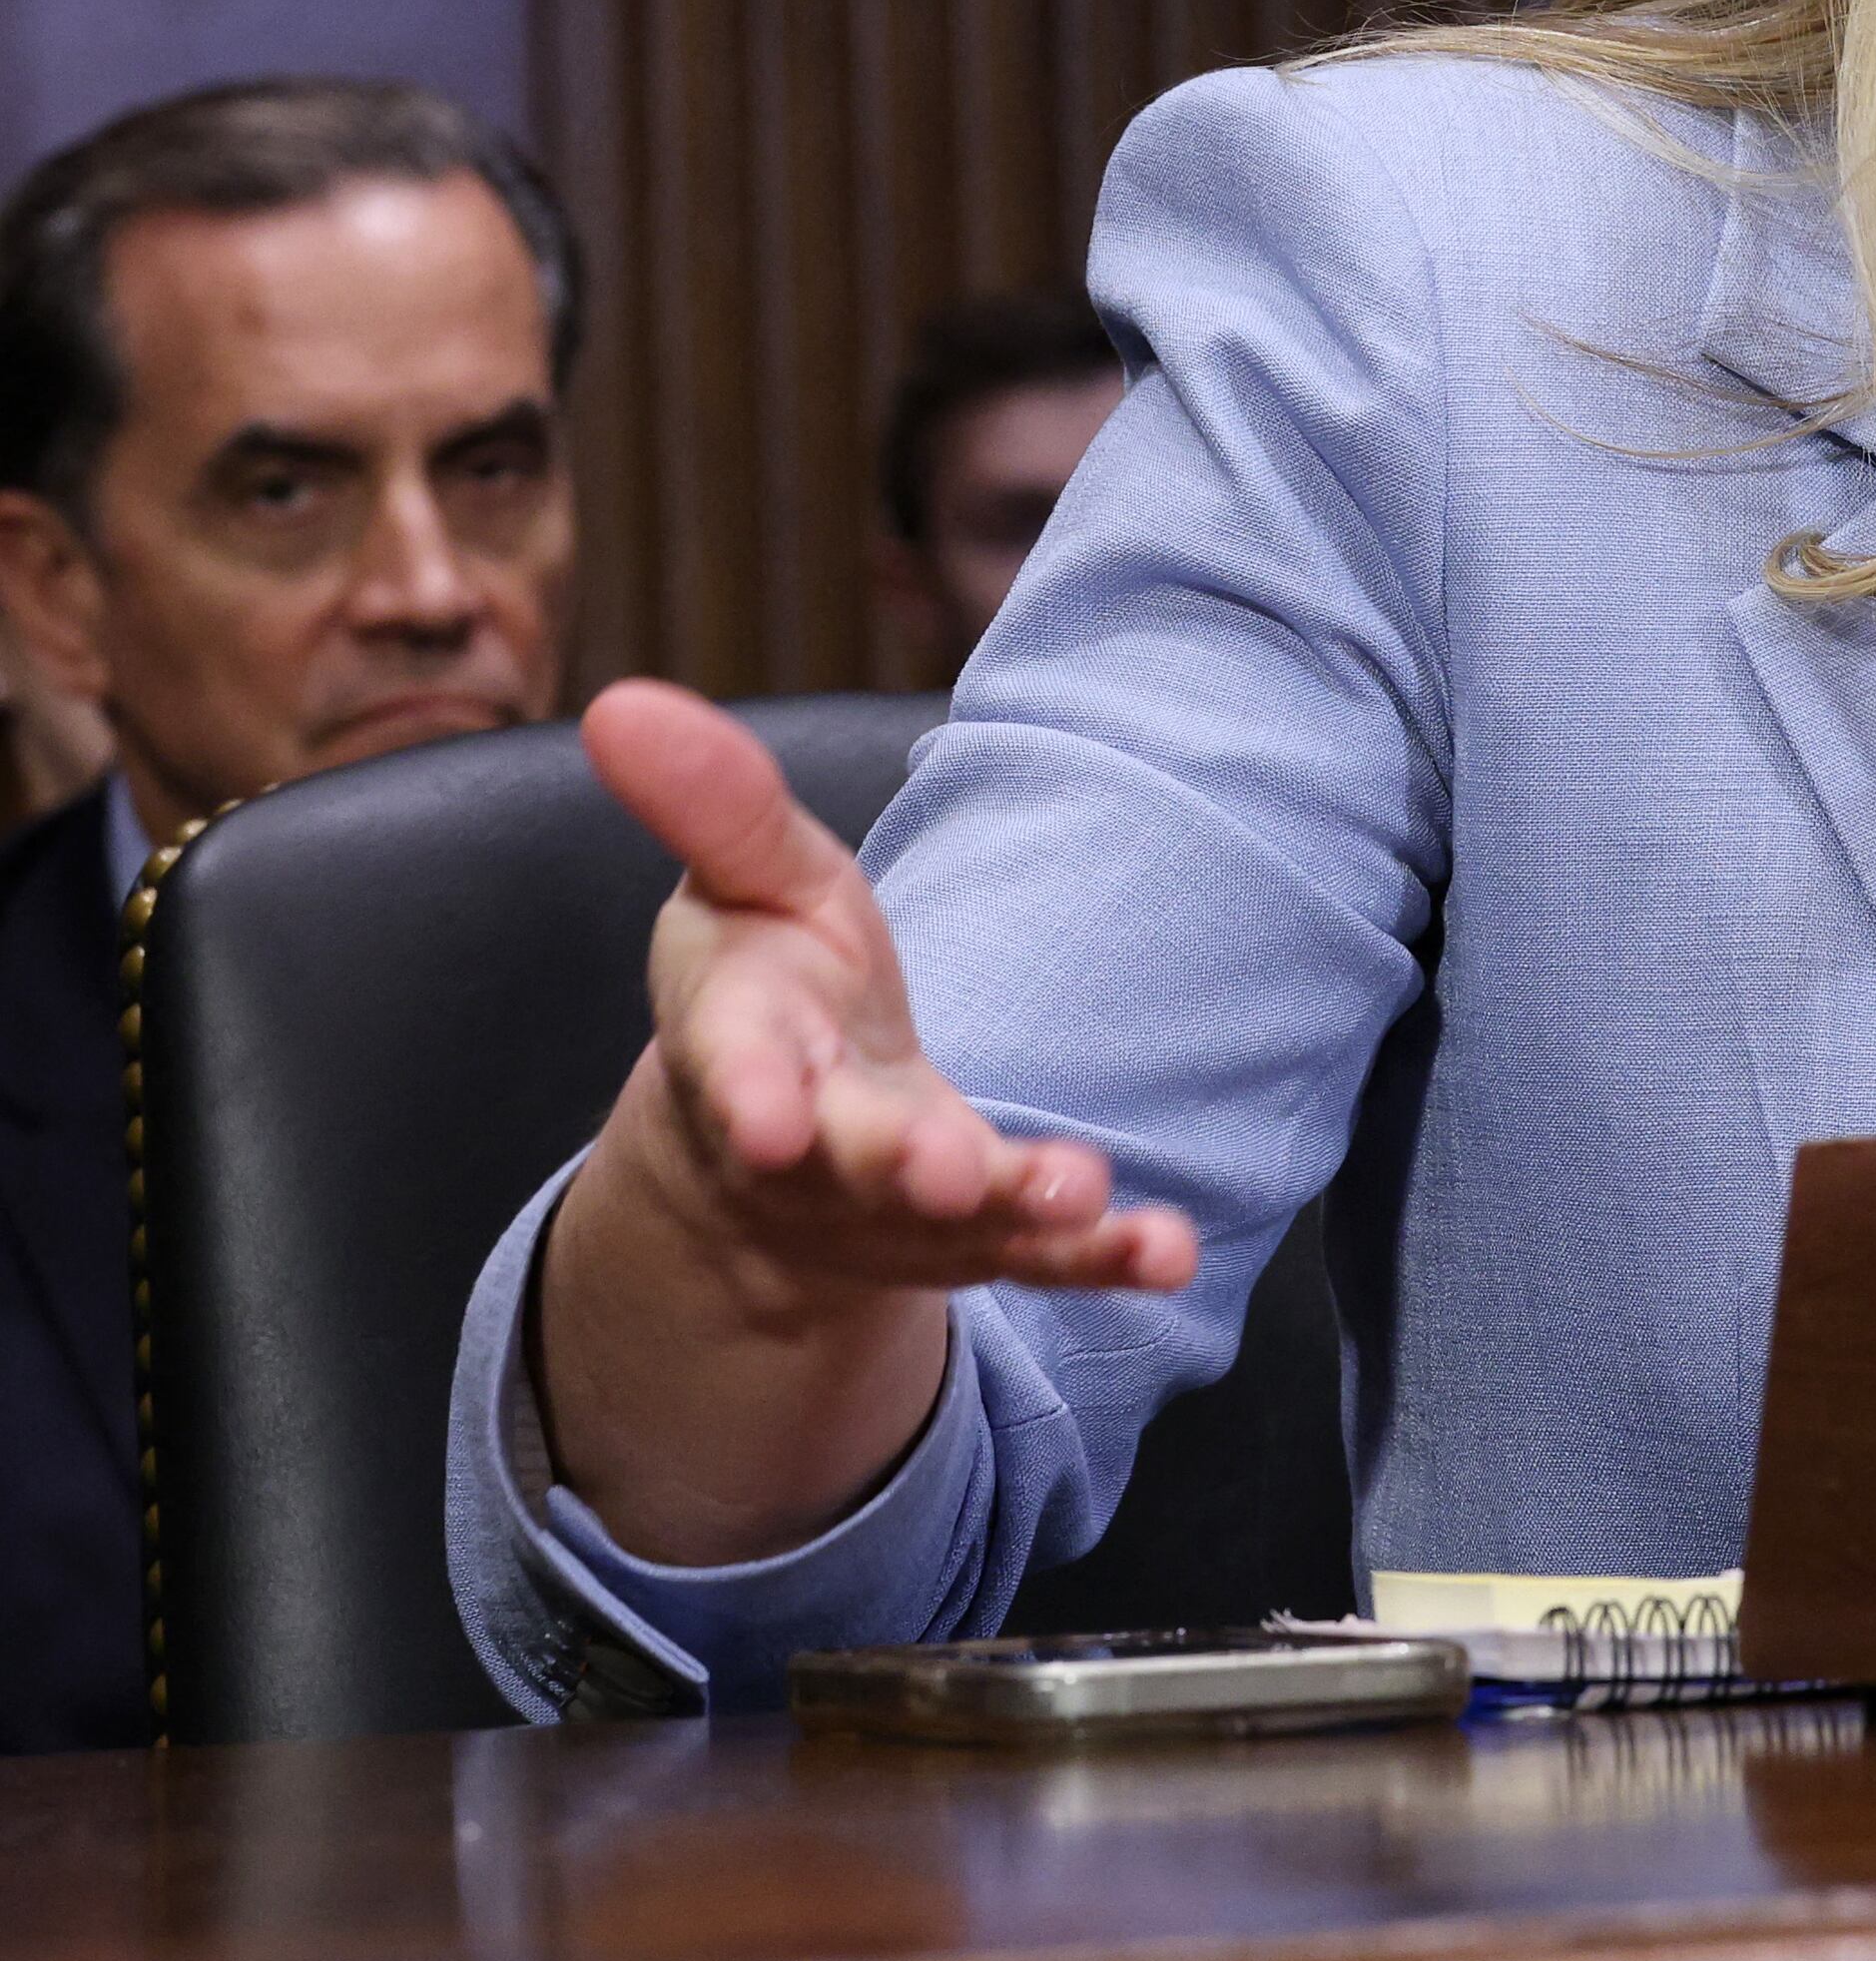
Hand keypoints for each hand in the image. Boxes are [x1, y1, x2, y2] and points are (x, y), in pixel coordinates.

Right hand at [587, 677, 1197, 1300]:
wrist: (786, 1143)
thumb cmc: (772, 983)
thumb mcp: (745, 881)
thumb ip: (712, 805)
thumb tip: (621, 702)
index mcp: (746, 1048)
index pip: (736, 1067)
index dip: (750, 1090)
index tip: (766, 1118)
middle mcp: (819, 1148)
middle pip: (853, 1161)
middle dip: (895, 1163)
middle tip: (939, 1172)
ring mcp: (903, 1207)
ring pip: (957, 1222)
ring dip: (1019, 1210)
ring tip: (1081, 1197)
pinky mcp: (983, 1237)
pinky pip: (1049, 1256)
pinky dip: (1108, 1258)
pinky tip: (1169, 1252)